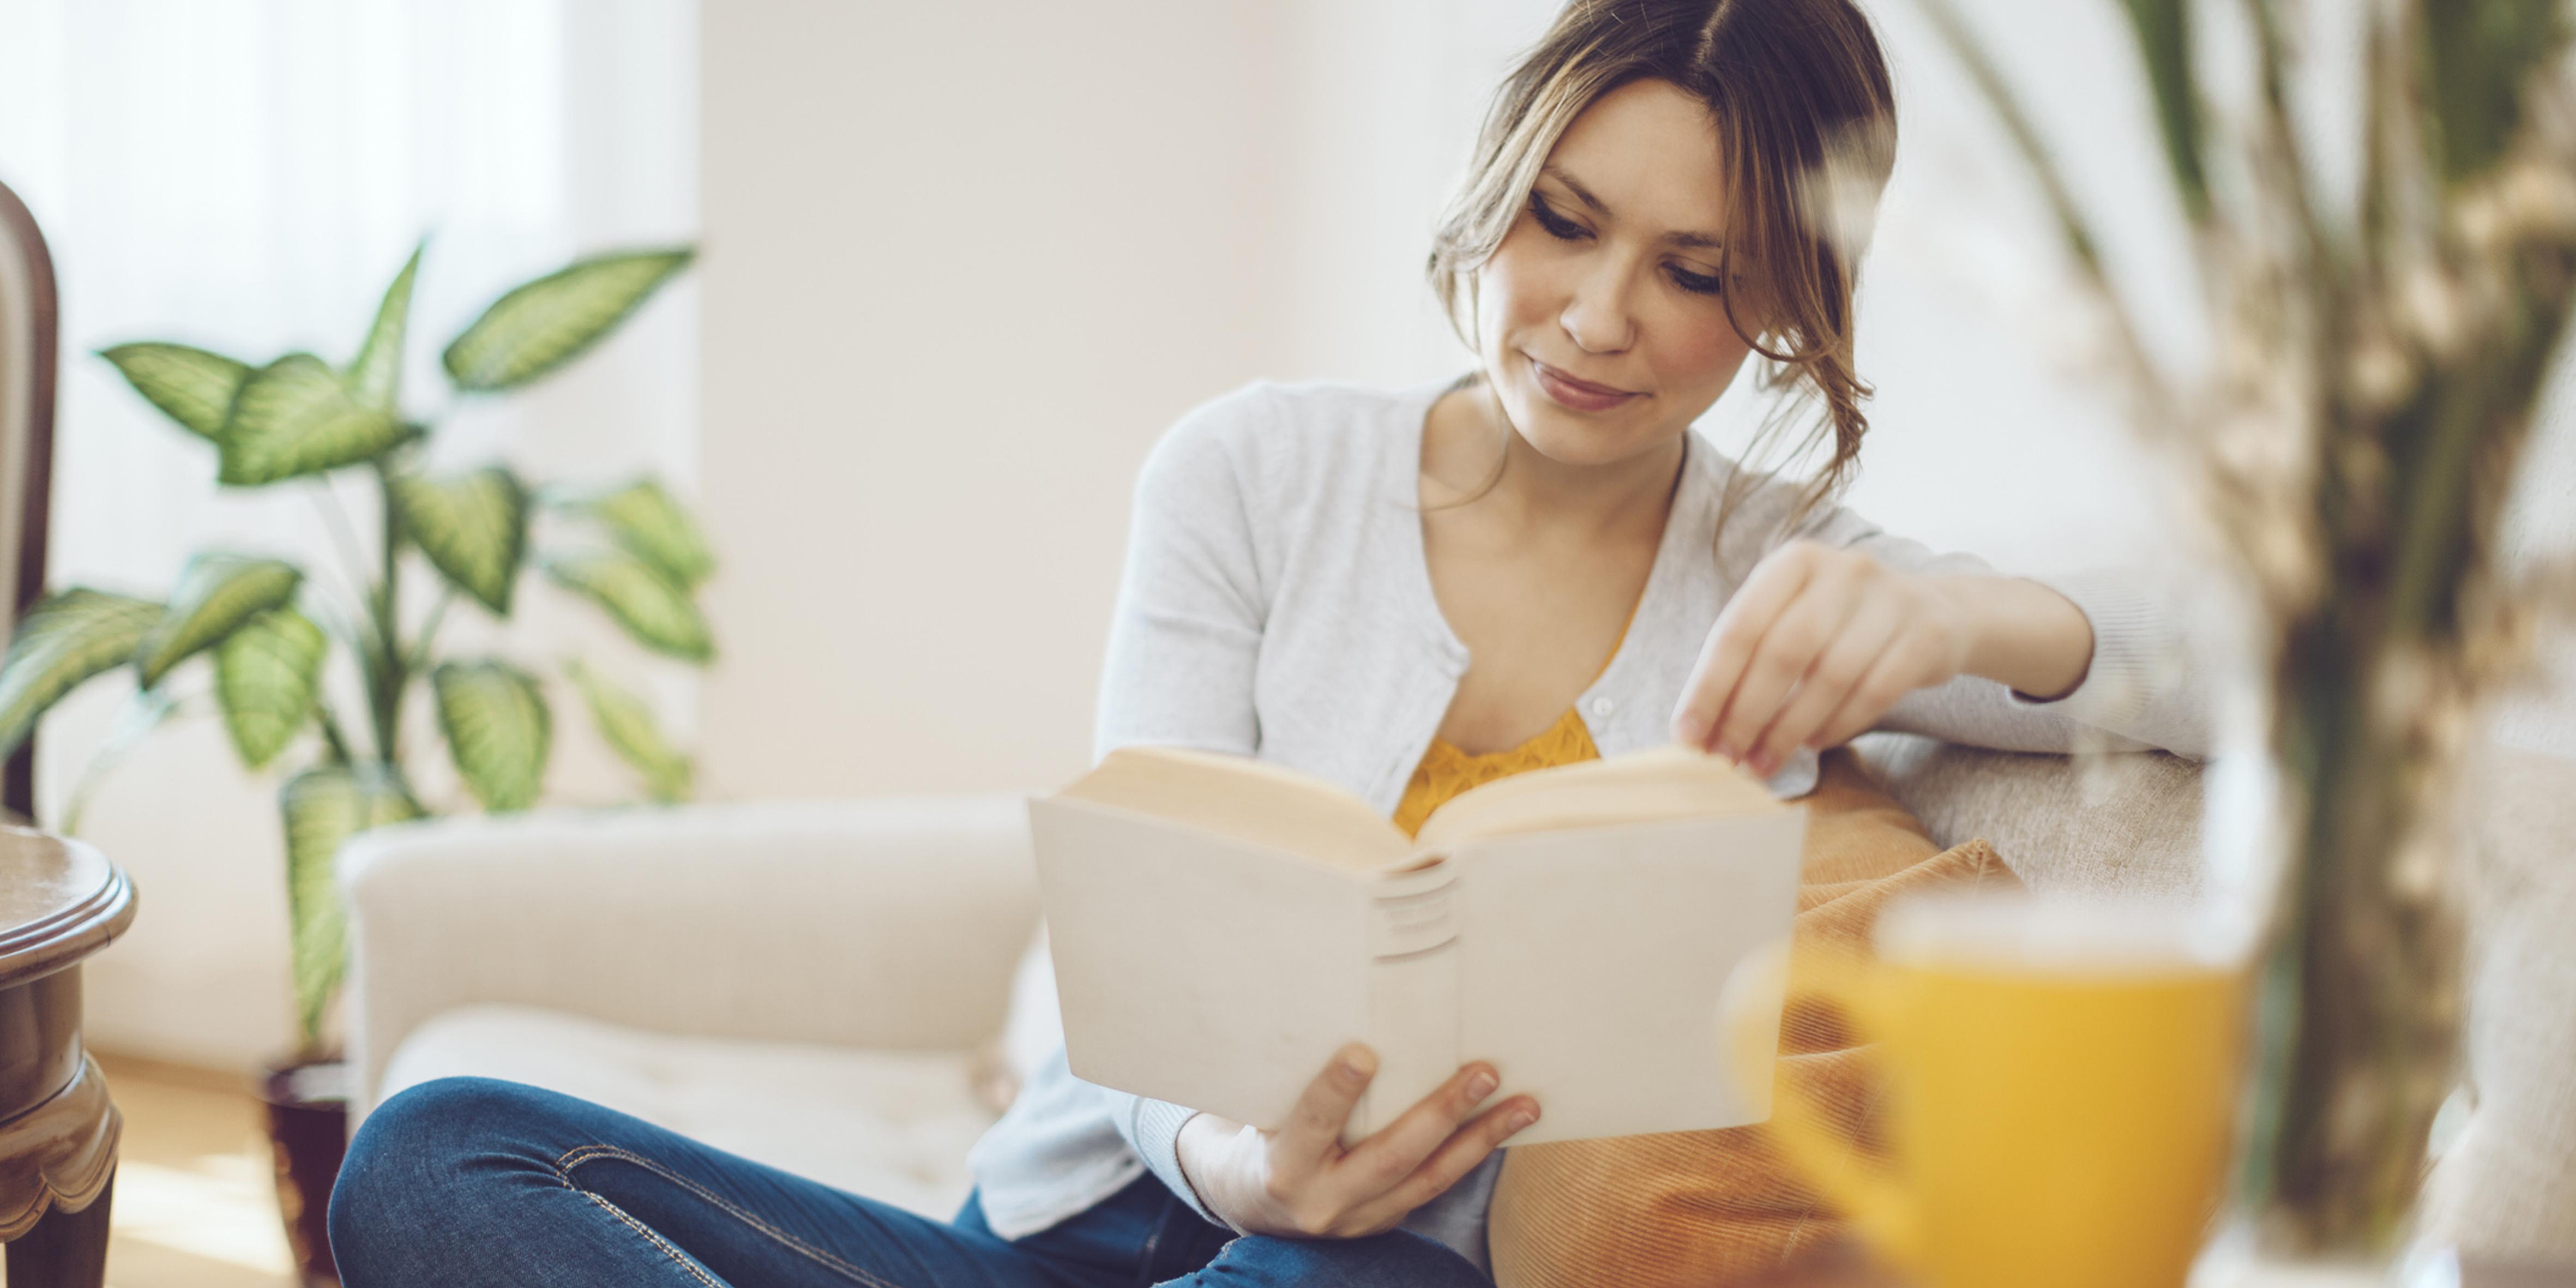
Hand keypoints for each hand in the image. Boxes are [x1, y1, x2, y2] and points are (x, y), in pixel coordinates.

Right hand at [1174, 1043, 1539, 1237]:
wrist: (1262, 1206)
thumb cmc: (1268, 1135)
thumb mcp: (1266, 1111)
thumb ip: (1298, 1079)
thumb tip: (1341, 1008)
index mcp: (1283, 1166)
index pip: (1310, 1124)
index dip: (1335, 1092)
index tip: (1362, 1054)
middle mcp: (1324, 1201)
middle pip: (1389, 1157)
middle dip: (1442, 1114)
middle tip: (1485, 1073)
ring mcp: (1360, 1219)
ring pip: (1430, 1179)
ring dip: (1482, 1139)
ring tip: (1526, 1105)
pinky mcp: (1387, 1221)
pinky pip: (1437, 1186)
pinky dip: (1473, 1154)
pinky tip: (1505, 1126)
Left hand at [1670, 542, 2095, 773]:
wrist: (1934, 614)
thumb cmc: (1839, 625)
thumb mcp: (1790, 617)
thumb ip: (1746, 659)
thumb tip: (1697, 728)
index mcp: (1794, 562)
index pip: (1740, 627)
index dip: (1710, 686)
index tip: (1689, 736)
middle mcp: (1843, 570)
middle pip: (1784, 651)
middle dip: (1747, 713)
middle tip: (1728, 757)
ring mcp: (1891, 599)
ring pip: (1830, 676)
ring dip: (1789, 729)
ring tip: (1763, 762)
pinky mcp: (1927, 636)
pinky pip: (1874, 692)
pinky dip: (1837, 725)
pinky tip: (1812, 745)